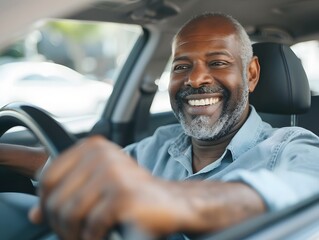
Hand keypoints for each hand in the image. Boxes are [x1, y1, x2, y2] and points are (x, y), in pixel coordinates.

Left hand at [29, 135, 184, 239]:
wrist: (171, 202)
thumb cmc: (133, 194)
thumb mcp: (97, 187)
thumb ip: (67, 193)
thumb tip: (35, 213)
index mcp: (93, 148)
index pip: (48, 178)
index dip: (46, 204)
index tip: (54, 217)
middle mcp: (101, 155)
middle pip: (57, 199)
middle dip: (60, 225)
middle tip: (71, 234)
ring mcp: (113, 173)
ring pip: (70, 214)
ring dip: (74, 234)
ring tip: (84, 238)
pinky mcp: (123, 194)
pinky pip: (92, 225)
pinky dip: (93, 238)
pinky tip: (103, 235)